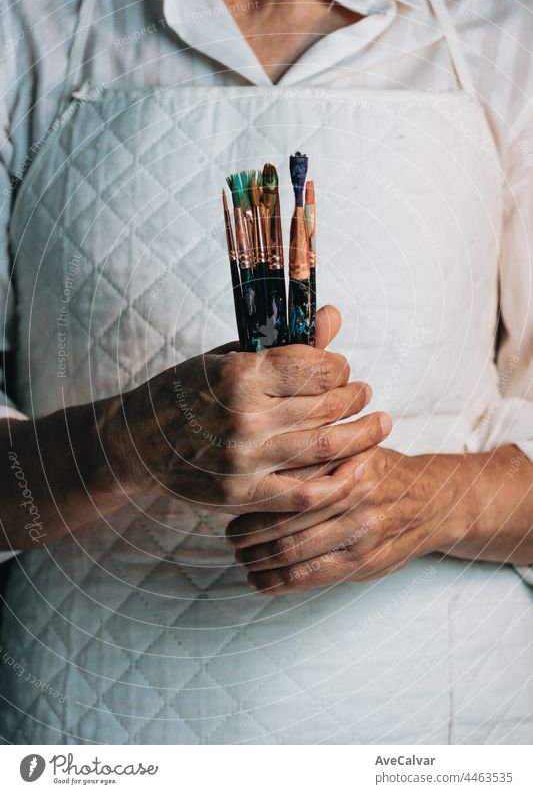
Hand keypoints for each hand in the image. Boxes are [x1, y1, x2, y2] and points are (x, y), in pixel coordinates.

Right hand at [102, 306, 390, 514]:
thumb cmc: (184, 393)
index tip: (342, 369)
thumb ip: (285, 343)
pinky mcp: (241, 494)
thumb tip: (334, 315)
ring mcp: (244, 458)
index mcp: (241, 373)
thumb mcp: (228, 357)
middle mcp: (245, 415)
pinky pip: (305, 494)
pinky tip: (358, 468)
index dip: (339, 366)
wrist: (136, 442)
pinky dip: (339, 483)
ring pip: (326, 446)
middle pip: (327, 405)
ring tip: (378, 424)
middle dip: (355, 396)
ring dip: (362, 434)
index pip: (316, 366)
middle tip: (365, 394)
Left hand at [227, 447, 461, 592]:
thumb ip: (315, 457)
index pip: (287, 480)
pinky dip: (278, 582)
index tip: (232, 501)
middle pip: (284, 517)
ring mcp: (361, 531)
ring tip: (243, 558)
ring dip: (258, 559)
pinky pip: (310, 576)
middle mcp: (354, 494)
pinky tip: (261, 580)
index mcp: (347, 461)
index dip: (253, 495)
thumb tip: (255, 466)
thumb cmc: (382, 472)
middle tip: (230, 535)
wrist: (435, 500)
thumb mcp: (354, 449)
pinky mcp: (364, 562)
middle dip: (249, 531)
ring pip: (292, 550)